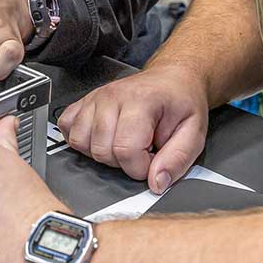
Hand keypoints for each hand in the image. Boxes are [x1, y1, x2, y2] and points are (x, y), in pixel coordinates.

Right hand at [58, 64, 208, 193]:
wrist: (172, 79)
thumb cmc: (181, 102)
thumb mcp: (194, 132)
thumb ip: (177, 160)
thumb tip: (156, 183)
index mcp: (141, 100)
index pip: (126, 150)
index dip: (141, 167)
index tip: (153, 160)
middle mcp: (113, 96)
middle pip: (101, 150)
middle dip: (123, 162)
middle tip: (141, 150)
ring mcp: (95, 97)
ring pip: (80, 142)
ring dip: (101, 153)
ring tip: (123, 143)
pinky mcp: (85, 101)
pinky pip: (68, 128)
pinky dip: (82, 140)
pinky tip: (103, 138)